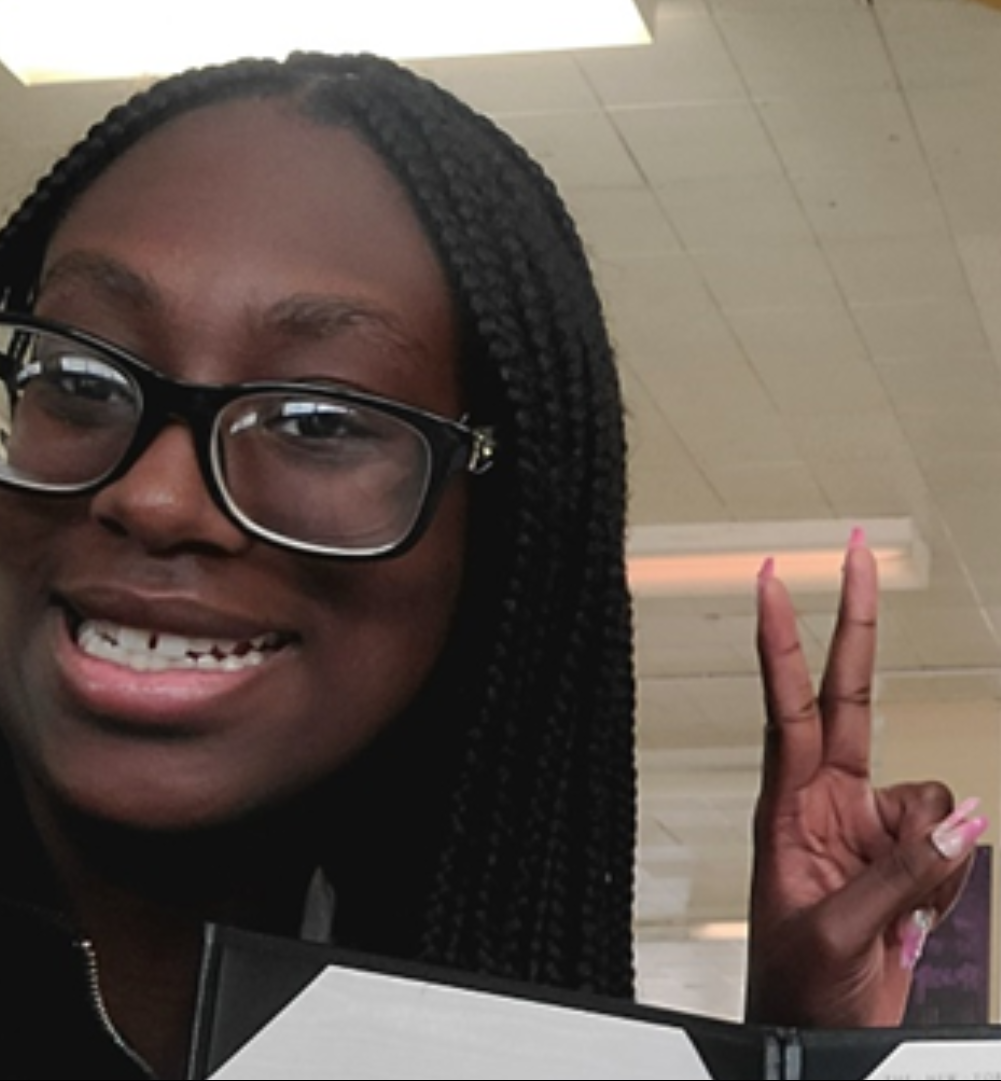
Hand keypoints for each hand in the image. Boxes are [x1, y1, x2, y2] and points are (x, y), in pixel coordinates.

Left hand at [744, 530, 985, 1027]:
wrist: (813, 1035)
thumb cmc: (793, 985)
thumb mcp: (836, 935)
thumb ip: (903, 874)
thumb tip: (964, 819)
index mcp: (785, 806)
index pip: (785, 704)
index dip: (781, 640)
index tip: (770, 579)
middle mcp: (825, 801)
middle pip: (849, 695)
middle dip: (855, 624)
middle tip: (858, 548)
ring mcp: (868, 827)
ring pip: (929, 794)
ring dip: (933, 851)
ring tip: (898, 914)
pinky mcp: (904, 857)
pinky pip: (950, 839)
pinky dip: (949, 875)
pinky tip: (916, 916)